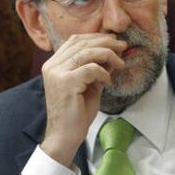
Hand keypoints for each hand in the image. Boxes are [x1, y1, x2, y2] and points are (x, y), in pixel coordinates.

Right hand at [40, 33, 126, 167]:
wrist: (65, 137)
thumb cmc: (77, 112)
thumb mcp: (89, 84)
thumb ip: (98, 67)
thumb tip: (114, 51)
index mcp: (54, 63)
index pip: (76, 40)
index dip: (96, 37)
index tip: (113, 40)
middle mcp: (52, 65)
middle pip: (82, 43)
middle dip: (105, 42)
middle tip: (122, 46)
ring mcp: (57, 73)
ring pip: (87, 52)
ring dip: (108, 54)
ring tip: (120, 62)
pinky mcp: (66, 82)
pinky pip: (91, 69)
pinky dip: (103, 72)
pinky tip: (108, 82)